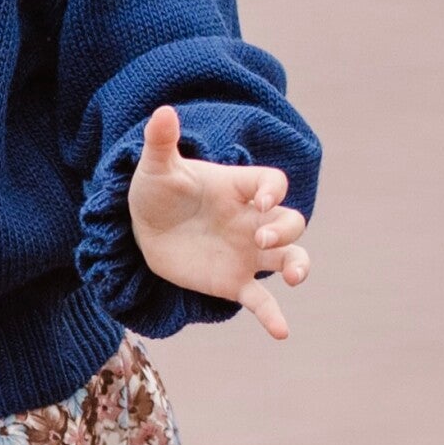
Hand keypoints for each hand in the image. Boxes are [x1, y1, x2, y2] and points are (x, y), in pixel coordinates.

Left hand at [127, 106, 311, 339]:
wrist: (144, 228)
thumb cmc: (157, 190)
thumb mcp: (155, 167)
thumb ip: (162, 142)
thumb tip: (161, 112)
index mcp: (240, 188)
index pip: (272, 185)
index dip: (272, 191)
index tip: (258, 201)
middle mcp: (252, 220)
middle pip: (291, 222)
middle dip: (285, 229)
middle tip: (260, 236)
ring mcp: (247, 252)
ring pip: (289, 258)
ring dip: (299, 266)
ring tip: (295, 278)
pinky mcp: (233, 282)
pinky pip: (261, 300)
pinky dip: (273, 316)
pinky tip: (281, 333)